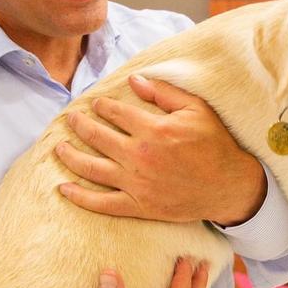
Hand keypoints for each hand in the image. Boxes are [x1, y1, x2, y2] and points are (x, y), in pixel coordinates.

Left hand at [56, 75, 266, 224]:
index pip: (116, 113)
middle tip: (70, 119)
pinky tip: (64, 188)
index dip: (102, 106)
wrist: (228, 186)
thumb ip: (163, 93)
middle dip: (79, 125)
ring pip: (92, 168)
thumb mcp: (196, 109)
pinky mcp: (139, 206)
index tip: (96, 104)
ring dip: (71, 156)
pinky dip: (80, 197)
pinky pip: (102, 203)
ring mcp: (137, 183)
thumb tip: (134, 80)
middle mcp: (140, 156)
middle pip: (97, 137)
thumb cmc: (214, 145)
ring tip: (59, 147)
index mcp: (153, 129)